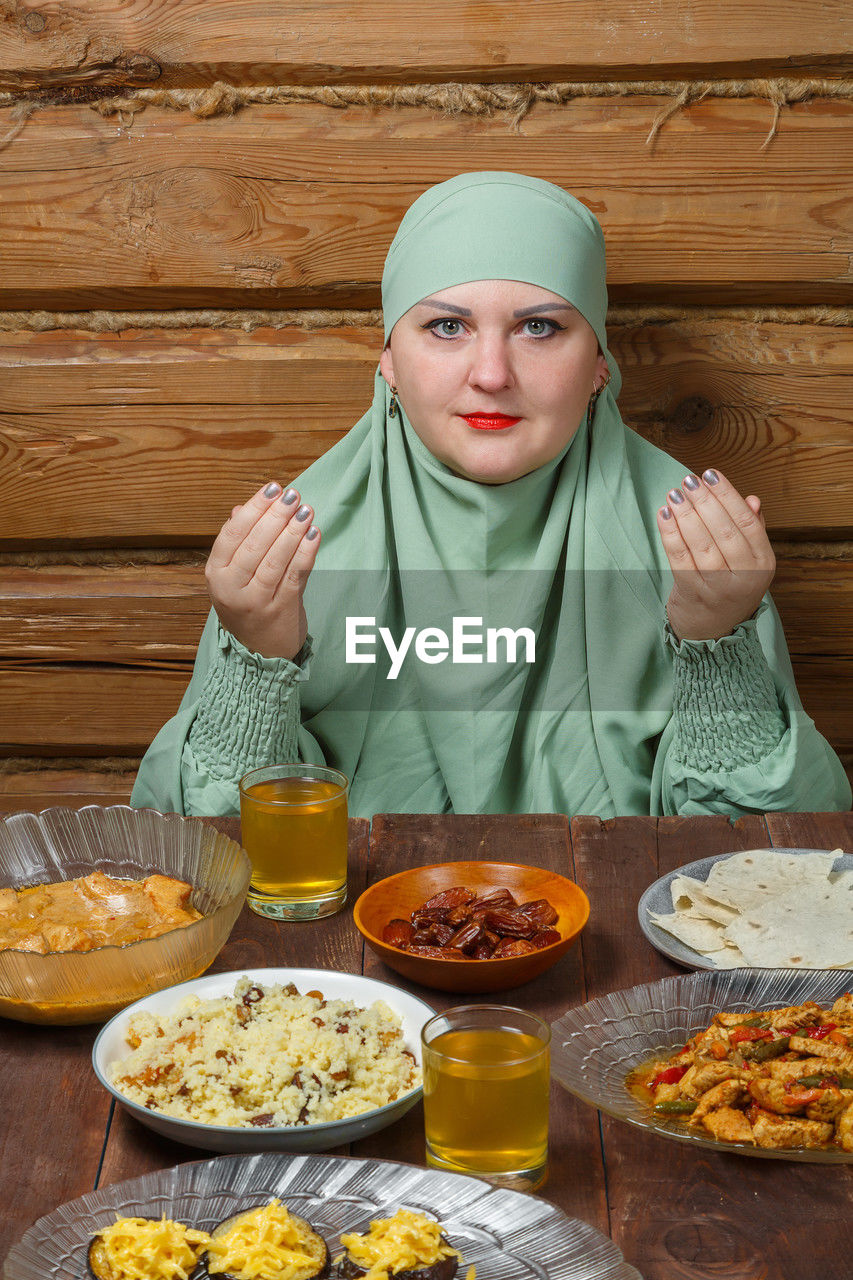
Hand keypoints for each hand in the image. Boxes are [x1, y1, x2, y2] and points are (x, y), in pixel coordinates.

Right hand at [205, 482, 320, 659]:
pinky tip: (314, 533)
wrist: (260, 653)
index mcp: (216, 573)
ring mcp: (255, 601)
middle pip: (255, 543)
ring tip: (306, 510)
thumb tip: (240, 508)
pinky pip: (295, 575)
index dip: (254, 508)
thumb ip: (238, 543)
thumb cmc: (249, 604)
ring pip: (276, 558)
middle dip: (276, 515)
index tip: (273, 488)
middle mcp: (230, 588)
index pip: (233, 533)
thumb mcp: (234, 575)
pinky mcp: (279, 610)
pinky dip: (306, 551)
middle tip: (293, 495)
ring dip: (293, 530)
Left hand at [656, 469, 774, 640]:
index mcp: (763, 563)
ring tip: (674, 493)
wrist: (710, 629)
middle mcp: (745, 576)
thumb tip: (753, 499)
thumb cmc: (729, 585)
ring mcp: (719, 588)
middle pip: (724, 531)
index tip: (711, 474)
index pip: (747, 522)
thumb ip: (752, 530)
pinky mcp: (693, 594)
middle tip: (689, 480)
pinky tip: (663, 514)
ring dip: (685, 514)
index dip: (729, 495)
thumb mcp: (749, 560)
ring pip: (700, 544)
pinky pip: (679, 558)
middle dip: (704, 501)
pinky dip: (670, 534)